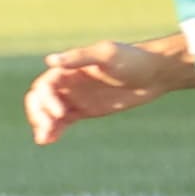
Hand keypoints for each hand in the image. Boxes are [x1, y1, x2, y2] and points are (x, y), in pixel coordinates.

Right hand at [25, 37, 191, 141]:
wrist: (155, 72)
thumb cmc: (132, 59)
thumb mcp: (106, 54)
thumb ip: (79, 58)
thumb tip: (50, 60)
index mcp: (68, 70)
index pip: (45, 86)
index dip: (47, 100)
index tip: (61, 113)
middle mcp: (68, 84)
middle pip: (39, 100)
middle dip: (39, 113)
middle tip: (47, 128)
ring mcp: (76, 98)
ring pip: (48, 113)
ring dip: (43, 124)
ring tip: (44, 139)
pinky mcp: (85, 110)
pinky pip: (63, 121)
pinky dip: (54, 130)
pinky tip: (49, 140)